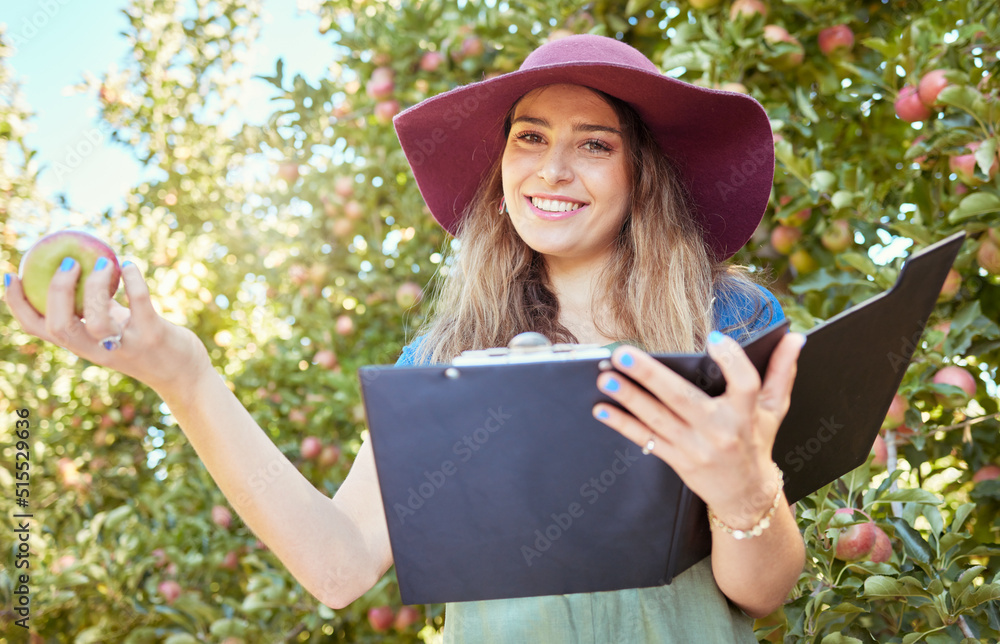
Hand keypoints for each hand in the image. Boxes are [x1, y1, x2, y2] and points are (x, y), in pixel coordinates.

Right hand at [4, 259, 211, 395]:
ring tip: (104, 263)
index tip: (11, 276)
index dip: (18, 305)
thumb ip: (95, 307)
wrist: (183, 374)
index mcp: (82, 345)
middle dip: (57, 292)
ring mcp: (126, 345)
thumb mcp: (114, 327)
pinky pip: (139, 305)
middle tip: (68, 263)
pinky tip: (129, 264)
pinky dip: (133, 281)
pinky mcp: (154, 336)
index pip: (39, 330)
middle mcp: (99, 350)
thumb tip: (78, 266)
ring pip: (98, 320)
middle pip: (61, 327)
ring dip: (96, 287)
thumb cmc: (144, 343)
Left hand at [592, 331, 804, 527]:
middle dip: (650, 376)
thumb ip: (782, 371)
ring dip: (629, 398)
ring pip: (658, 419)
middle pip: (683, 399)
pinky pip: (646, 440)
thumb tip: (795, 337)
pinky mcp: (678, 460)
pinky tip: (601, 409)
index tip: (714, 338)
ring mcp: (696, 448)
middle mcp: (720, 431)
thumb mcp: (773, 409)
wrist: (746, 495)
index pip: (745, 383)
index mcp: (747, 413)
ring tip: (605, 378)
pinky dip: (622, 425)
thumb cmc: (757, 441)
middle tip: (623, 355)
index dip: (732, 360)